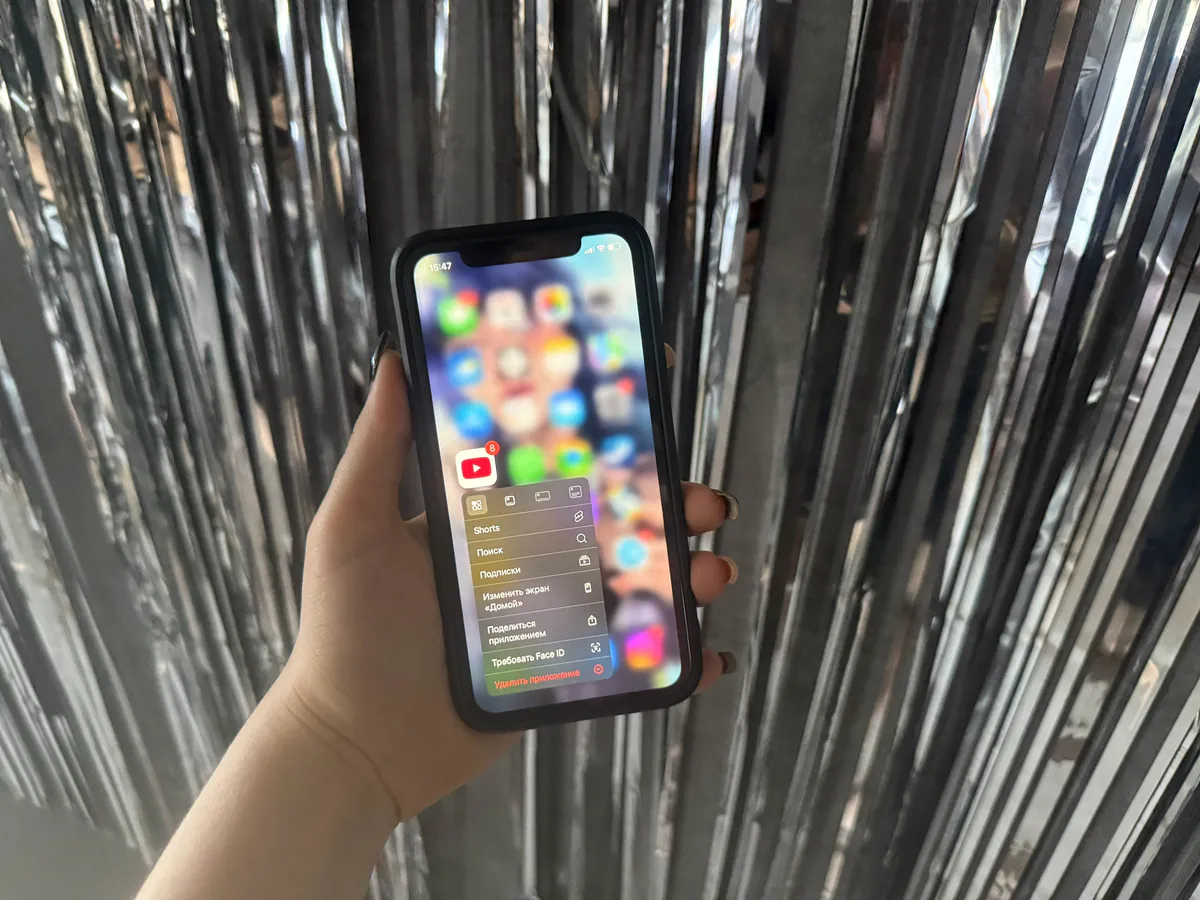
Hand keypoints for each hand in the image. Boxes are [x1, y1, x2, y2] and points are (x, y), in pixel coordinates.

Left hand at [279, 344, 740, 822]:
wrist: (355, 744)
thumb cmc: (345, 630)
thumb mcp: (353, 526)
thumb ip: (380, 447)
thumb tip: (398, 359)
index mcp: (487, 518)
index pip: (559, 462)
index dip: (610, 433)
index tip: (654, 395)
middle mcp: (525, 560)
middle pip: (614, 520)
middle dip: (670, 506)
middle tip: (705, 502)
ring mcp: (549, 619)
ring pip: (634, 585)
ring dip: (686, 574)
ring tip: (713, 573)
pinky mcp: (562, 674)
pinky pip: (630, 661)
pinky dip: (675, 659)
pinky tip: (707, 656)